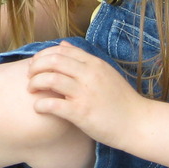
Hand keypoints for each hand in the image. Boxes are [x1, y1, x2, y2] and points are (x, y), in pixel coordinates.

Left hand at [26, 41, 142, 145]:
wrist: (138, 123)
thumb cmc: (120, 100)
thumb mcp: (105, 72)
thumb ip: (83, 59)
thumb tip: (63, 44)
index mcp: (94, 63)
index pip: (61, 50)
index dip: (43, 55)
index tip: (36, 64)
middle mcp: (89, 74)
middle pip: (52, 61)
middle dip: (35, 67)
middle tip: (30, 77)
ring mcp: (85, 93)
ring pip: (50, 79)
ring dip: (35, 83)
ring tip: (31, 90)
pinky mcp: (81, 112)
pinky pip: (53, 104)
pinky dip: (41, 104)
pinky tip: (38, 108)